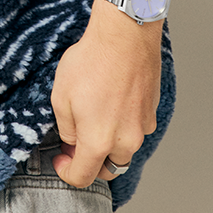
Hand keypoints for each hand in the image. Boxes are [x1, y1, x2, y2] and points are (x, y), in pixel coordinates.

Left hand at [49, 0, 161, 187]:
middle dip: (91, 163)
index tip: (60, 160)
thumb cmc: (91, 62)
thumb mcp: (61, 96)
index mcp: (98, 142)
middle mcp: (125, 141)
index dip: (66, 173)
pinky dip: (124, 126)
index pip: (83, 177)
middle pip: (108, 169)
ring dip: (109, 145)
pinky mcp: (152, 111)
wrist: (124, 35)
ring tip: (95, 119)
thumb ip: (66, 128)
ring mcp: (142, 127)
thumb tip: (72, 141)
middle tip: (76, 143)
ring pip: (125, 150)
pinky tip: (113, 104)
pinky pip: (136, 129)